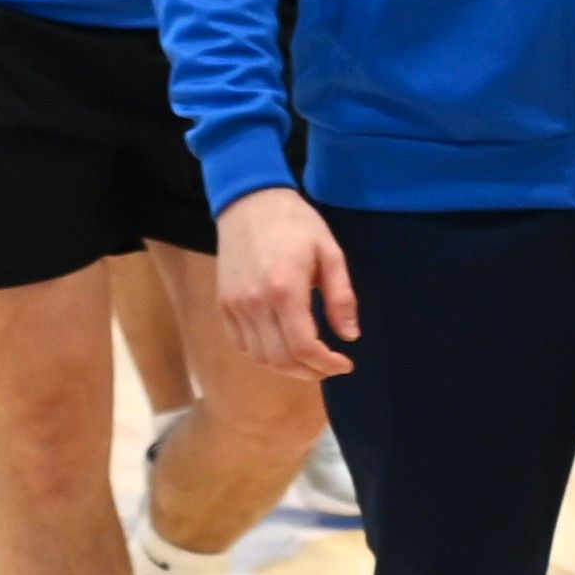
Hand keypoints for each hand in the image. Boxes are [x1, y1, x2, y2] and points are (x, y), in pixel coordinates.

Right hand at [215, 185, 356, 379]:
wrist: (249, 203)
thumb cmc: (297, 224)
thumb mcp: (330, 253)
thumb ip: (341, 296)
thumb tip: (350, 335)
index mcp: (284, 289)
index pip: (303, 347)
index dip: (326, 364)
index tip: (345, 364)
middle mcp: (254, 303)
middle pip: (280, 359)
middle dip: (310, 371)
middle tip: (331, 366)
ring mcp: (234, 306)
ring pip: (259, 357)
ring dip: (288, 368)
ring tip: (310, 361)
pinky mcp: (224, 305)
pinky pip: (242, 345)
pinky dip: (264, 356)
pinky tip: (284, 348)